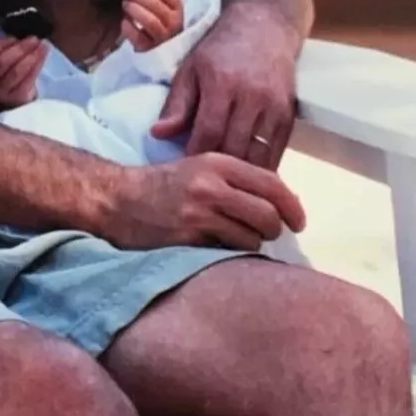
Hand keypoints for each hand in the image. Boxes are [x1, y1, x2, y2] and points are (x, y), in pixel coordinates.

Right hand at [0, 36, 47, 110]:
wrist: (10, 94)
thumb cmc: (5, 68)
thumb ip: (4, 45)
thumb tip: (20, 39)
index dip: (2, 44)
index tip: (16, 38)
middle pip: (3, 62)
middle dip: (20, 48)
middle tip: (34, 39)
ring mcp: (1, 91)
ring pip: (16, 72)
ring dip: (32, 57)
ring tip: (43, 46)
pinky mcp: (16, 97)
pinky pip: (27, 81)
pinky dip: (37, 66)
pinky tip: (43, 56)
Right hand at [106, 151, 305, 251]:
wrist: (117, 198)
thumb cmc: (161, 185)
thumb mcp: (198, 168)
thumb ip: (234, 180)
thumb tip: (276, 201)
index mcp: (218, 162)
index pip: (272, 183)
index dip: (292, 205)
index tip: (298, 221)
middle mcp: (212, 184)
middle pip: (268, 214)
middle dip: (273, 229)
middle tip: (266, 235)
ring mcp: (200, 211)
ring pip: (251, 236)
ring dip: (251, 244)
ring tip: (235, 240)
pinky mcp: (189, 236)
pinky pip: (228, 251)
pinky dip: (230, 253)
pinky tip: (217, 247)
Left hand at [119, 0, 183, 51]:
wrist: (158, 52)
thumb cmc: (158, 24)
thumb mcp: (162, 8)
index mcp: (178, 10)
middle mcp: (174, 24)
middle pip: (156, 5)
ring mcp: (163, 38)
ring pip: (150, 21)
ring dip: (134, 9)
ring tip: (125, 4)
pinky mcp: (150, 50)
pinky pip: (138, 36)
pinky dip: (129, 27)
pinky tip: (124, 22)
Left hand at [151, 7, 297, 168]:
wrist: (265, 27)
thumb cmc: (220, 49)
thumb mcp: (191, 69)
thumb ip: (177, 104)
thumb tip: (157, 135)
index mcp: (222, 83)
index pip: (208, 132)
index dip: (195, 155)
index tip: (186, 168)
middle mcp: (252, 96)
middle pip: (234, 147)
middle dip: (218, 167)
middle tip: (204, 180)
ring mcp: (274, 106)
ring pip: (258, 154)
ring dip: (242, 172)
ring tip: (226, 182)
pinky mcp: (290, 113)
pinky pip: (278, 151)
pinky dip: (264, 166)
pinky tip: (249, 175)